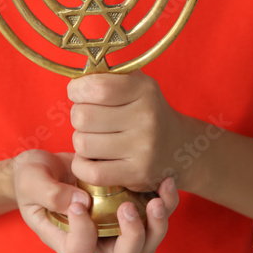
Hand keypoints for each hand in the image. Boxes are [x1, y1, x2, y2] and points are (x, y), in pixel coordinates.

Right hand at [11, 149, 178, 252]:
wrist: (45, 164)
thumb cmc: (31, 177)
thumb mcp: (30, 181)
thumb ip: (50, 193)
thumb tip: (82, 202)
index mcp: (67, 241)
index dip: (84, 234)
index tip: (78, 202)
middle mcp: (96, 240)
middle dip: (133, 239)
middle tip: (128, 207)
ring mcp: (116, 226)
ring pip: (147, 243)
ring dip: (157, 224)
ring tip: (157, 199)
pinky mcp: (131, 206)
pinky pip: (155, 215)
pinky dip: (166, 202)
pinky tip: (165, 182)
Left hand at [67, 69, 198, 191]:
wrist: (177, 147)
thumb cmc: (145, 112)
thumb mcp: (135, 85)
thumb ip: (106, 78)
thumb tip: (75, 83)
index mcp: (143, 89)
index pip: (95, 87)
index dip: (77, 90)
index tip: (78, 94)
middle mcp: (146, 117)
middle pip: (83, 117)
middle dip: (78, 117)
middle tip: (90, 120)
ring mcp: (143, 148)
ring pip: (83, 144)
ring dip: (81, 142)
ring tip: (95, 139)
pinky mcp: (137, 174)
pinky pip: (91, 172)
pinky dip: (82, 166)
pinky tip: (91, 159)